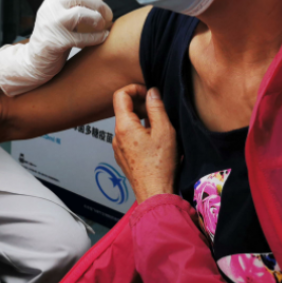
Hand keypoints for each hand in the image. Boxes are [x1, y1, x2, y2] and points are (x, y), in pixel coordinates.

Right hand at [0, 0, 112, 95]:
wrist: (35, 58)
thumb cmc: (53, 33)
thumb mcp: (58, 11)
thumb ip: (73, 2)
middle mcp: (50, 7)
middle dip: (99, 4)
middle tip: (108, 14)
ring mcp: (52, 24)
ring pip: (80, 13)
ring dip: (97, 18)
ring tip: (103, 25)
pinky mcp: (56, 42)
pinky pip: (81, 37)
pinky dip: (96, 37)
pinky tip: (102, 37)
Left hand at [113, 84, 177, 203]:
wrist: (155, 194)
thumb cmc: (160, 165)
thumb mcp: (164, 130)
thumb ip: (156, 107)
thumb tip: (152, 92)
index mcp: (124, 126)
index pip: (120, 95)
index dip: (135, 88)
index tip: (148, 93)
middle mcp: (116, 136)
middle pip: (124, 109)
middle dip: (140, 104)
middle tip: (158, 110)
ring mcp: (118, 148)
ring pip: (127, 124)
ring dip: (141, 119)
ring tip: (159, 127)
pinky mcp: (123, 157)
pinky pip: (128, 137)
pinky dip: (139, 132)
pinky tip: (154, 141)